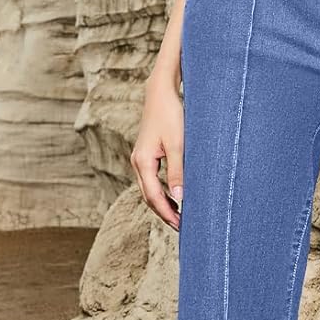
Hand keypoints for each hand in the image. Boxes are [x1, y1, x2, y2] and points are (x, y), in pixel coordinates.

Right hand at [130, 73, 183, 229]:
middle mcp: (138, 162)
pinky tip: (174, 196)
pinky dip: (161, 192)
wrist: (161, 92)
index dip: (168, 214)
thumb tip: (179, 199)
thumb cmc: (171, 114)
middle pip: (149, 196)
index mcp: (143, 161)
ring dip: (162, 204)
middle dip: (164, 213)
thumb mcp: (178, 145)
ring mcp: (140, 158)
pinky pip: (152, 180)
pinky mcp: (146, 153)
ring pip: (149, 189)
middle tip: (182, 227)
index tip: (182, 226)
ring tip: (179, 216)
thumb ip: (178, 172)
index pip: (154, 197)